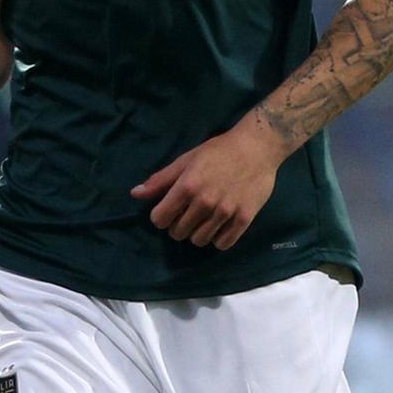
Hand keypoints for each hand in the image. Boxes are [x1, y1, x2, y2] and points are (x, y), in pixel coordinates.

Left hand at [131, 115, 284, 250]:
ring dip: (197, 233)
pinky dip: (218, 238)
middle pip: (178, 233)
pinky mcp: (244, 219)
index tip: (168, 210)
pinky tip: (219, 226)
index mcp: (187, 186)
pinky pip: (223, 243)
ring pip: (199, 241)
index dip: (160, 216)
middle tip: (187, 214)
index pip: (159, 219)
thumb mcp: (186, 160)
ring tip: (203, 220)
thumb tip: (135, 194)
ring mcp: (225, 212)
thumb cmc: (218, 151)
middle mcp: (205, 202)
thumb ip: (161, 180)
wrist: (257, 148)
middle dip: (178, 226)